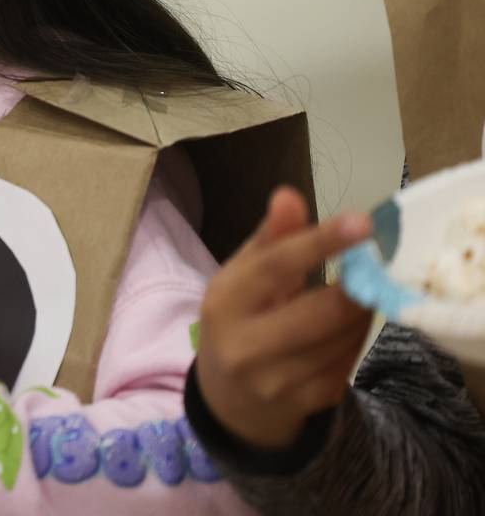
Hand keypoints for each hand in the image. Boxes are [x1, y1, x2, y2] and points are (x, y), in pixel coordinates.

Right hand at [195, 186, 373, 449]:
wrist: (228, 399)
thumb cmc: (238, 321)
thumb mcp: (242, 278)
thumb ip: (270, 239)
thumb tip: (288, 195)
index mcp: (223, 303)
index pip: (274, 267)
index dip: (320, 243)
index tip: (362, 222)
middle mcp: (244, 346)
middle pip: (320, 311)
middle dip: (356, 287)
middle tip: (374, 267)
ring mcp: (276, 381)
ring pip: (342, 338)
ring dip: (360, 311)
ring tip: (357, 295)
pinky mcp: (307, 403)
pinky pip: (348, 363)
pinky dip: (357, 339)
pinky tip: (347, 328)